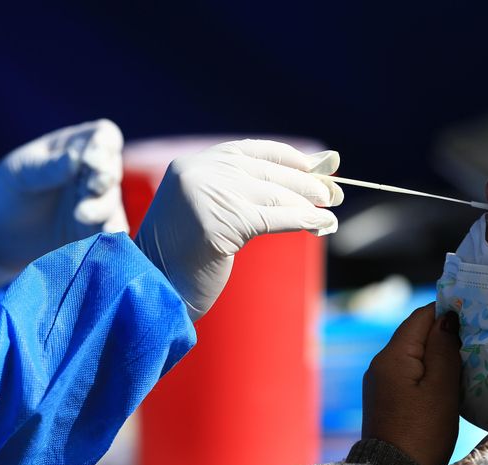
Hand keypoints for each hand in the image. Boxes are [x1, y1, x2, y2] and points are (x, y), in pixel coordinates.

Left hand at [0, 119, 128, 288]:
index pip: (104, 136)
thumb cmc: (7, 189)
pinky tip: (105, 235)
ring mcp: (96, 202)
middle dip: (105, 178)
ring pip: (112, 201)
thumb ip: (47, 167)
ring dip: (103, 207)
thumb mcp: (21, 172)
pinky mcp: (94, 231)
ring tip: (82, 216)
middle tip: (93, 187)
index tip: (92, 160)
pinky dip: (111, 232)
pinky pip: (111, 230)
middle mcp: (91, 173)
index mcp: (76, 147)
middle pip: (112, 169)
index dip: (104, 145)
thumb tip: (74, 158)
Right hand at [134, 139, 343, 320]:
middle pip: (265, 173)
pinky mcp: (221, 222)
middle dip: (305, 183)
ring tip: (331, 210)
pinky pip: (274, 218)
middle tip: (334, 193)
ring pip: (273, 194)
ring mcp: (206, 195)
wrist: (153, 289)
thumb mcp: (213, 214)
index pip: (247, 152)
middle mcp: (197, 173)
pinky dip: (303, 220)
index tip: (313, 166)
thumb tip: (317, 169)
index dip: (285, 158)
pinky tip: (322, 225)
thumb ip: (252, 191)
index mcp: (189, 165)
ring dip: (309, 202)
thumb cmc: (183, 258)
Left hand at [362, 303, 461, 464]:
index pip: (420, 317)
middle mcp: (380, 362)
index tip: (472, 316)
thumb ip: (443, 349)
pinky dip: (425, 368)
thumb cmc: (422, 431)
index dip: (446, 311)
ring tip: (463, 358)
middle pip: (414, 333)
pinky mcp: (383, 396)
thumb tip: (446, 317)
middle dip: (441, 332)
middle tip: (473, 338)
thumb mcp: (441, 388)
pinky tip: (443, 378)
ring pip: (411, 352)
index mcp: (392, 356)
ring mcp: (379, 380)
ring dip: (435, 351)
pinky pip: (406, 370)